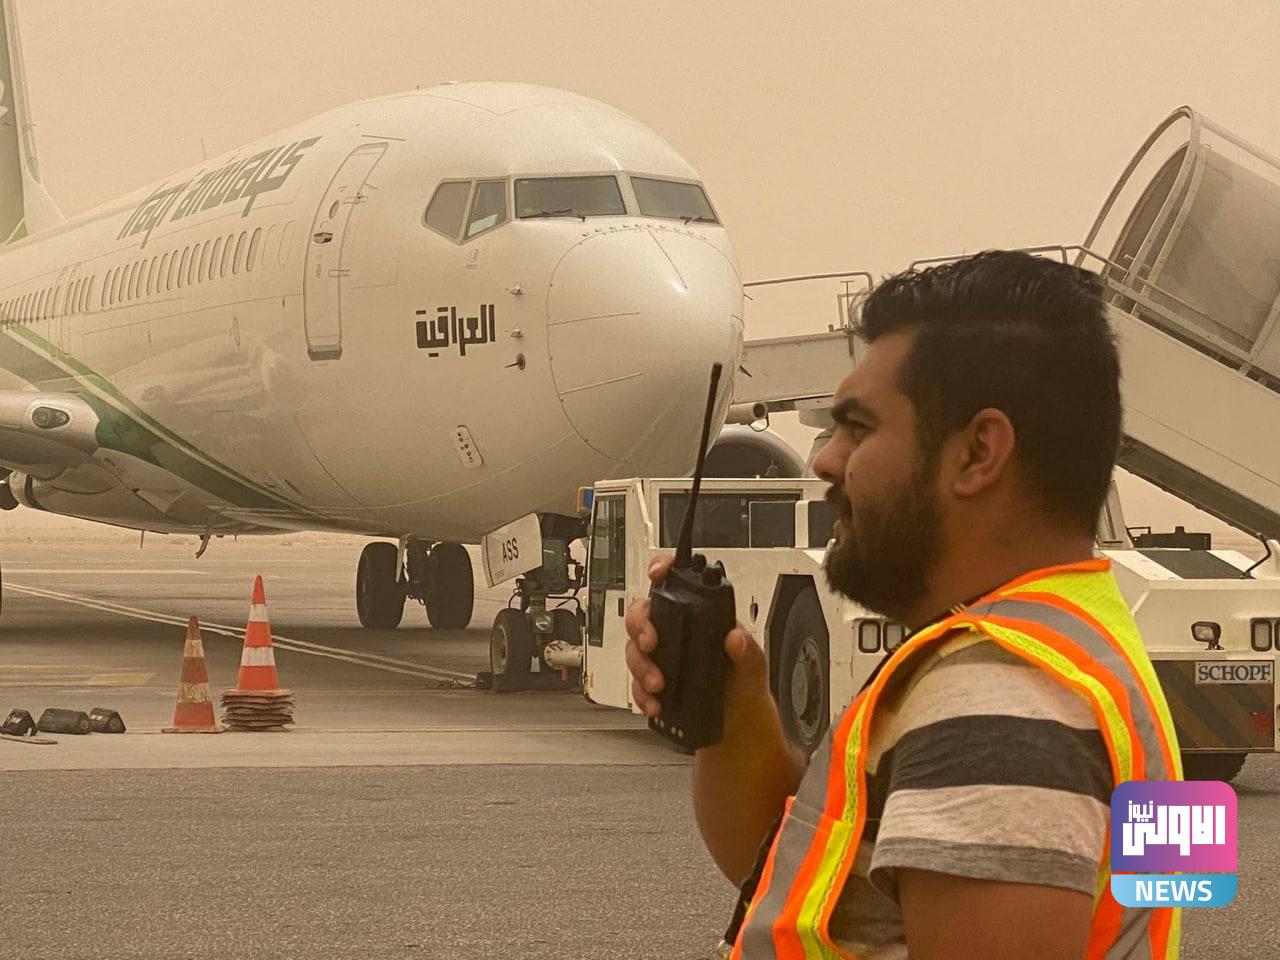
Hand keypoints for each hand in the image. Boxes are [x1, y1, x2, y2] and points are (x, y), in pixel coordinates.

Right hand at [624, 554, 768, 717]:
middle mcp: (677, 632)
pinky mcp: (653, 683)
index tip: (657, 574)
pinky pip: (635, 683)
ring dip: (640, 666)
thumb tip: (736, 637)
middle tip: (652, 643)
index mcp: (701, 618)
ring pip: (634, 649)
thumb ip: (749, 651)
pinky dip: (641, 694)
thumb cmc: (745, 687)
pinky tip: (655, 703)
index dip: (663, 570)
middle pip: (643, 614)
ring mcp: (663, 657)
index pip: (677, 584)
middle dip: (641, 626)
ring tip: (658, 684)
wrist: (738, 724)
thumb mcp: (754, 667)